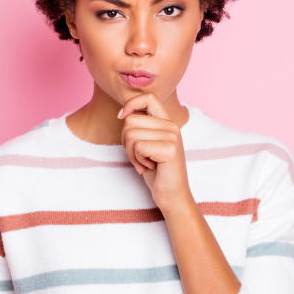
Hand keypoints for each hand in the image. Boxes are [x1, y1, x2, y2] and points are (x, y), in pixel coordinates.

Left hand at [117, 93, 193, 213]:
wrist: (172, 195)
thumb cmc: (156, 171)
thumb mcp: (147, 144)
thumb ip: (140, 127)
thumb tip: (122, 113)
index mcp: (167, 122)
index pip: (148, 97)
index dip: (130, 104)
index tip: (121, 117)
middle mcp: (172, 126)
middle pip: (131, 120)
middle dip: (125, 140)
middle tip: (138, 156)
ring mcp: (173, 136)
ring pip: (131, 134)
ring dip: (131, 153)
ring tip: (144, 163)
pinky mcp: (170, 149)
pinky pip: (138, 146)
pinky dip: (137, 160)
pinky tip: (148, 167)